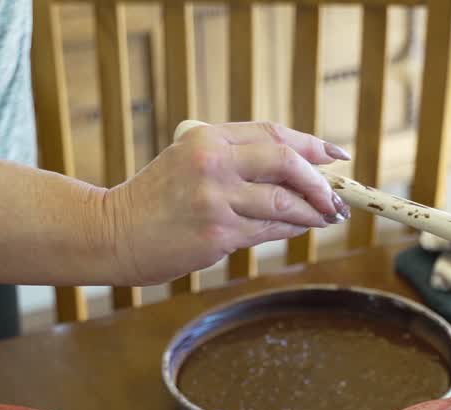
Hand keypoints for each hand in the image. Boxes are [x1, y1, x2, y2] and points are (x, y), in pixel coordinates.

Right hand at [104, 121, 350, 284]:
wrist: (113, 233)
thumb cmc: (155, 201)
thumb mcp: (187, 162)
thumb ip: (233, 159)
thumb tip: (296, 169)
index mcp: (207, 138)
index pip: (272, 133)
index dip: (311, 144)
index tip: (336, 155)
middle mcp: (212, 163)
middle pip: (286, 162)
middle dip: (319, 181)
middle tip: (336, 196)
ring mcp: (215, 200)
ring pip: (283, 201)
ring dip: (312, 210)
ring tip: (326, 216)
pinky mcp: (217, 234)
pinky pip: (268, 229)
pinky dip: (291, 228)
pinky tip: (299, 228)